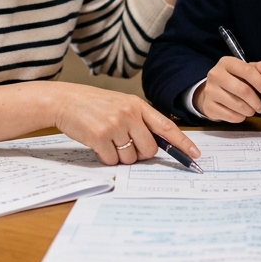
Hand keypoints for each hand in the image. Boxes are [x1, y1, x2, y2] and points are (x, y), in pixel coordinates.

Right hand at [53, 86, 200, 165]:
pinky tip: (98, 144)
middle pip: (149, 149)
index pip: (166, 126)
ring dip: (120, 156)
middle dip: (140, 154)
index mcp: (137, 105)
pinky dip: (106, 157)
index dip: (182, 142)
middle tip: (125, 145)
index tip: (195, 154)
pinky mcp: (100, 136)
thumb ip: (139, 121)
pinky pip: (113, 160)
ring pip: (131, 158)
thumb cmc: (93, 105)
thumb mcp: (121, 105)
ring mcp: (115, 124)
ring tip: (108, 140)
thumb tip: (156, 146)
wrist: (65, 101)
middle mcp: (129, 113)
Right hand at [194, 56, 260, 121]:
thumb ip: (260, 68)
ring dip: (249, 110)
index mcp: (226, 62)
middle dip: (257, 101)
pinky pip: (229, 115)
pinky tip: (241, 114)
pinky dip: (239, 117)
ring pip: (237, 105)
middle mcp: (215, 74)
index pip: (247, 71)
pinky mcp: (208, 106)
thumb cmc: (234, 79)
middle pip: (243, 90)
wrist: (213, 91)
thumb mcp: (246, 69)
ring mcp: (210, 91)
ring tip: (252, 110)